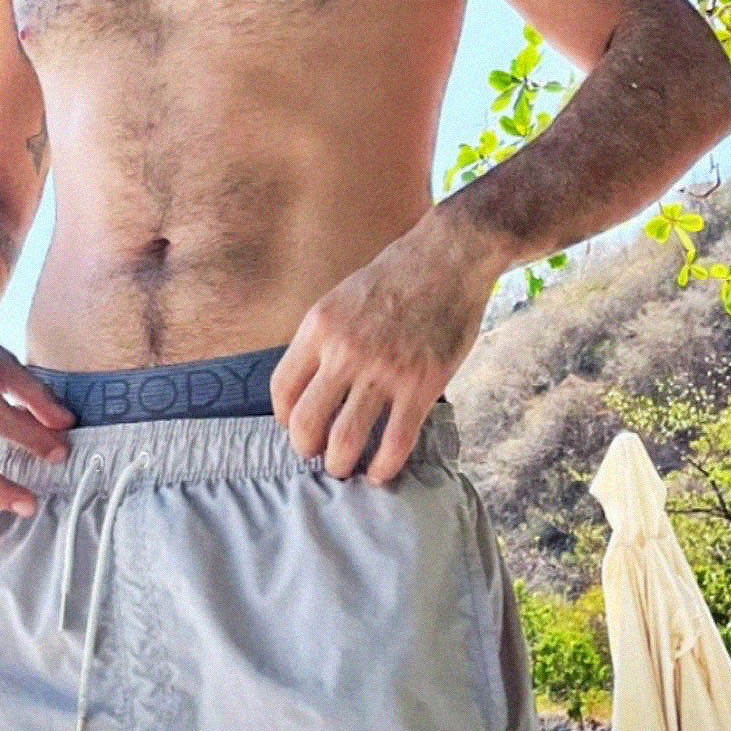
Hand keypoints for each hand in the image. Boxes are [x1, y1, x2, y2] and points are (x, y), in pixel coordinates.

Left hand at [269, 207, 497, 486]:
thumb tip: (310, 385)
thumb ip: (323, 340)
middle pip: (307, 423)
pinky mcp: (421, 384)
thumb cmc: (394, 278)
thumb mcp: (341, 298)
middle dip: (307, 450)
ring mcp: (383, 370)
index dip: (284, 419)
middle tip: (318, 456)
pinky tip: (380, 473)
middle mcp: (345, 351)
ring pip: (346, 440)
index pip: (282, 389)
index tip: (294, 429)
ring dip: (340, 465)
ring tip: (345, 468)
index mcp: (319, 327)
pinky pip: (395, 442)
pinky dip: (383, 467)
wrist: (447, 257)